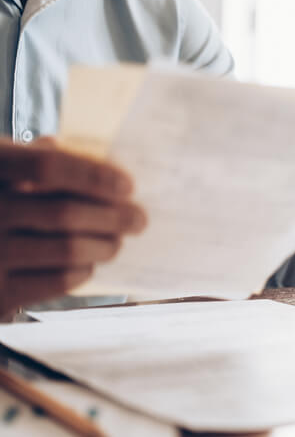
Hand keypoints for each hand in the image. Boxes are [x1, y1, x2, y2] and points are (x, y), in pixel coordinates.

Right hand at [0, 139, 145, 318]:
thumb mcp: (1, 172)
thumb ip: (34, 159)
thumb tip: (88, 156)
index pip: (46, 166)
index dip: (93, 175)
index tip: (128, 186)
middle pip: (66, 212)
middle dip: (114, 217)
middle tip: (139, 219)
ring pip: (69, 249)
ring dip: (105, 245)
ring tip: (116, 242)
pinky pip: (58, 281)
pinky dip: (82, 270)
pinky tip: (86, 263)